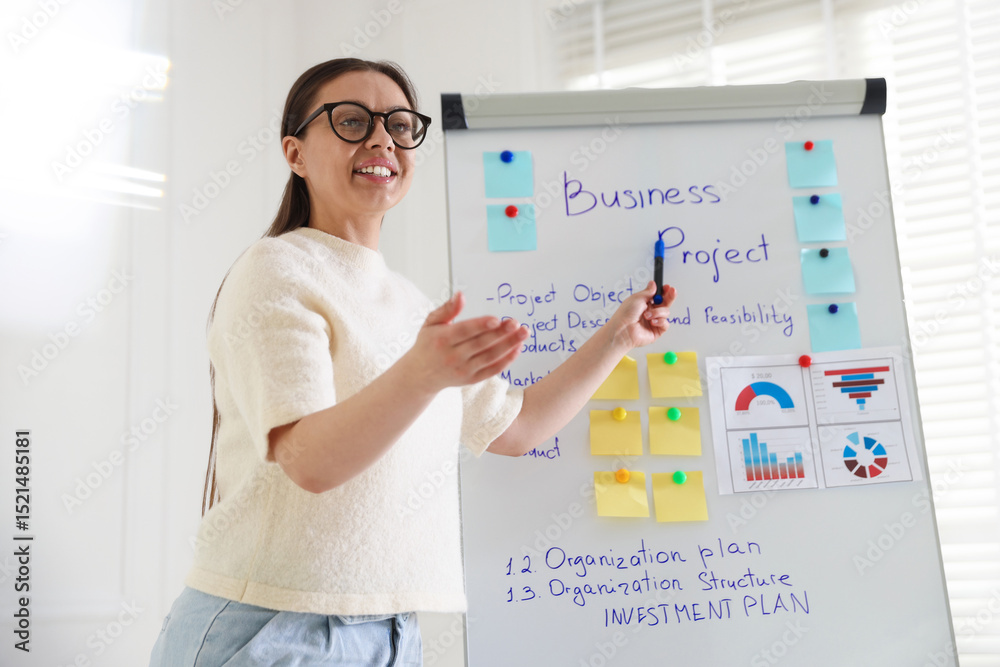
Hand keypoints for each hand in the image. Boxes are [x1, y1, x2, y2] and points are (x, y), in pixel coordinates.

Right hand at [404, 291, 528, 392]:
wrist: (421, 374)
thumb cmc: (428, 344)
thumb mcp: (431, 323)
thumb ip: (447, 309)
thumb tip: (461, 295)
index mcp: (442, 339)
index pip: (464, 331)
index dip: (481, 325)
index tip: (497, 319)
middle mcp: (453, 356)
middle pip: (481, 344)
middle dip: (501, 333)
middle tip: (516, 323)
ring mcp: (463, 370)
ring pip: (490, 357)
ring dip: (509, 345)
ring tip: (523, 333)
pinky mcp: (471, 379)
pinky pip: (492, 370)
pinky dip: (506, 360)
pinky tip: (517, 348)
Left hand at [607, 281, 676, 349]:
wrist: (623, 330)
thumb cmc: (625, 315)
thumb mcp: (637, 298)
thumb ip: (648, 291)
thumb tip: (653, 284)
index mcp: (644, 303)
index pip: (658, 296)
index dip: (664, 291)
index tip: (668, 287)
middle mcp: (650, 312)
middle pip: (665, 303)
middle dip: (670, 297)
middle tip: (672, 292)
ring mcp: (654, 321)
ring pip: (666, 312)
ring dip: (658, 312)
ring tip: (647, 315)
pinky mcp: (657, 331)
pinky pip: (665, 324)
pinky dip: (660, 322)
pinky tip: (652, 322)